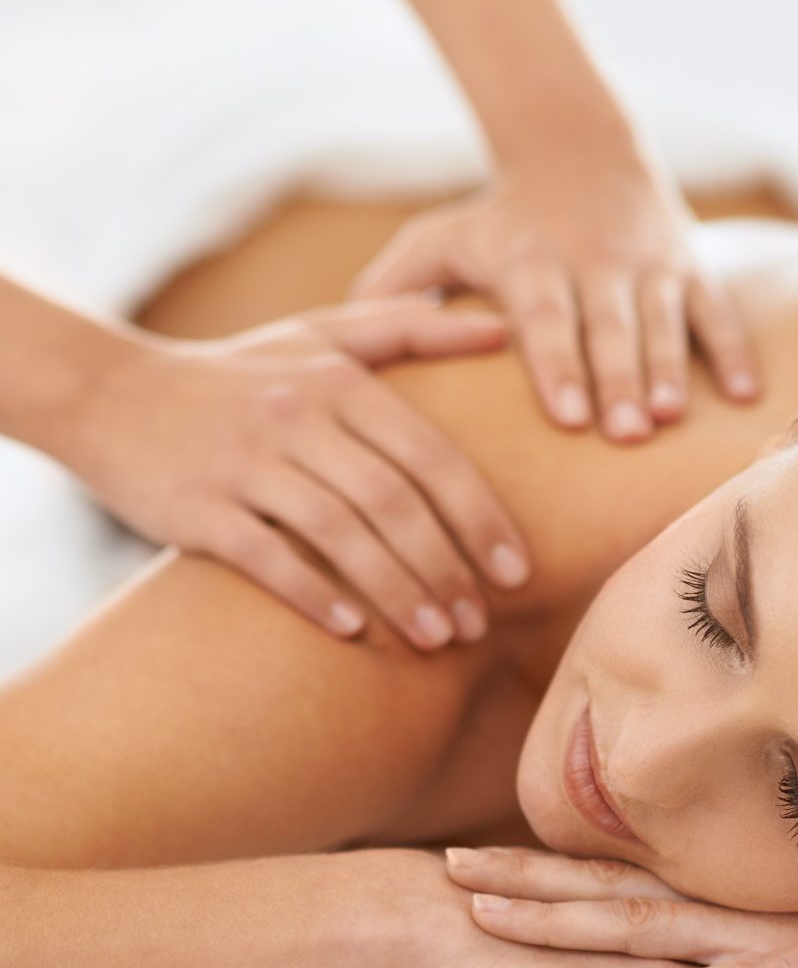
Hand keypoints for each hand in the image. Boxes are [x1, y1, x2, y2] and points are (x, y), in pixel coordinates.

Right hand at [65, 297, 531, 649]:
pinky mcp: (196, 508)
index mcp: (338, 382)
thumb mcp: (319, 335)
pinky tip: (353, 631)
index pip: (431, 458)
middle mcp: (295, 417)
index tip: (518, 573)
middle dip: (446, 568)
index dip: (480, 519)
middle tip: (479, 624)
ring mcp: (243, 463)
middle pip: (392, 501)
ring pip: (338, 534)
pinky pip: (265, 557)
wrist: (107, 394)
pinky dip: (312, 593)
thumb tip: (502, 327)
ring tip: (436, 640)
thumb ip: (410, 331)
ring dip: (395, 591)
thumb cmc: (237, 374)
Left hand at [352, 151, 758, 441]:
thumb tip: (338, 346)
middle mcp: (595, 262)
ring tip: (673, 419)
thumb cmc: (502, 217)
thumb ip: (398, 286)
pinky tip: (748, 398)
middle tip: (627, 433)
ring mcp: (649, 265)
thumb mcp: (445, 237)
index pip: (546, 319)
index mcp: (533, 262)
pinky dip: (734, 352)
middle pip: (609, 328)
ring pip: (664, 322)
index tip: (567, 417)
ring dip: (672, 370)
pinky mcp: (690, 268)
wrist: (582, 150)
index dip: (559, 366)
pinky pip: (718, 312)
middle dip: (619, 378)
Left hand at [443, 844, 797, 967]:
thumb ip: (778, 915)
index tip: (494, 855)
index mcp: (742, 892)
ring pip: (638, 929)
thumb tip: (734, 928)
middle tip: (447, 865)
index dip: (560, 866)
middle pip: (611, 891)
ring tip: (481, 913)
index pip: (633, 875)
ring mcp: (762, 940)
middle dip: (526, 881)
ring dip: (556, 924)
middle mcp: (737, 907)